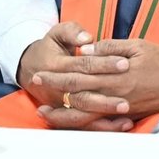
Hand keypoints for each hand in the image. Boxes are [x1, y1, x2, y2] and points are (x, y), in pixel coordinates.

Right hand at [16, 22, 133, 131]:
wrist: (31, 67)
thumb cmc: (50, 47)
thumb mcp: (57, 33)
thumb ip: (72, 32)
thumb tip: (87, 39)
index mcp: (56, 66)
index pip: (84, 66)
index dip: (104, 64)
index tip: (125, 63)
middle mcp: (57, 89)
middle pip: (84, 95)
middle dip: (107, 99)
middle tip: (127, 100)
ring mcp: (61, 104)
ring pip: (83, 114)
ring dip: (106, 116)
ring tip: (127, 115)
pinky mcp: (67, 113)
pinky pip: (85, 124)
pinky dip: (104, 126)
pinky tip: (123, 124)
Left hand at [32, 38, 158, 120]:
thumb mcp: (136, 46)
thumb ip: (109, 48)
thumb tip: (85, 51)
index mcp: (114, 75)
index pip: (79, 74)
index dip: (58, 74)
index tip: (41, 71)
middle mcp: (113, 94)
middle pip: (76, 95)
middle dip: (54, 90)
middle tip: (35, 86)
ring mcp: (118, 108)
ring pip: (84, 115)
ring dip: (62, 113)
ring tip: (44, 112)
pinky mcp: (125, 116)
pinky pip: (98, 123)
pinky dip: (82, 123)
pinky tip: (71, 121)